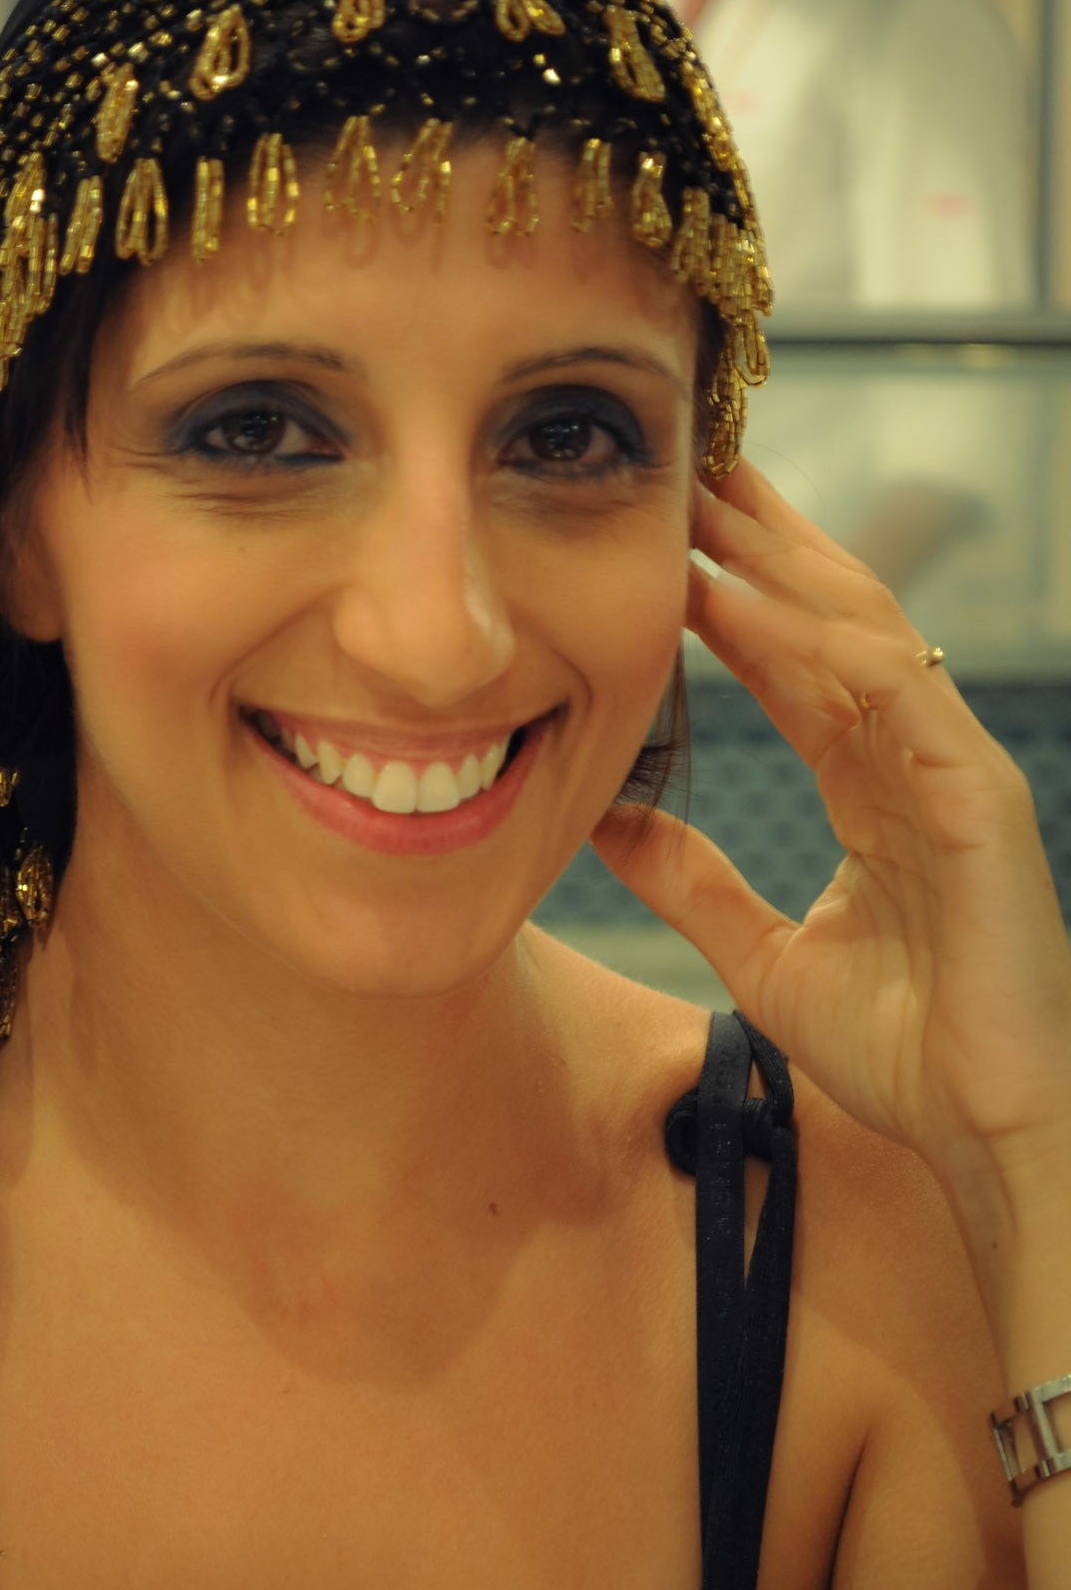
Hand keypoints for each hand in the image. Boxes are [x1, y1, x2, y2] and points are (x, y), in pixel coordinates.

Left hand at [592, 461, 1070, 1216]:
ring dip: (785, 563)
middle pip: (835, 619)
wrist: (986, 1125)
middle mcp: (913, 759)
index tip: (668, 536)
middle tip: (696, 464)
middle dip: (765, 540)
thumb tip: (603, 821)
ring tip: (714, 498)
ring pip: (868, 634)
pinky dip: (824, 647)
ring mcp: (951, 769)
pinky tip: (756, 604)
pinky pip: (895, 696)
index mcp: (872, 787)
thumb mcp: (761, 956)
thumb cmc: (904, 1050)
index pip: (796, 663)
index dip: (733, 595)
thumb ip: (690, 884)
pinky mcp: (978, 797)